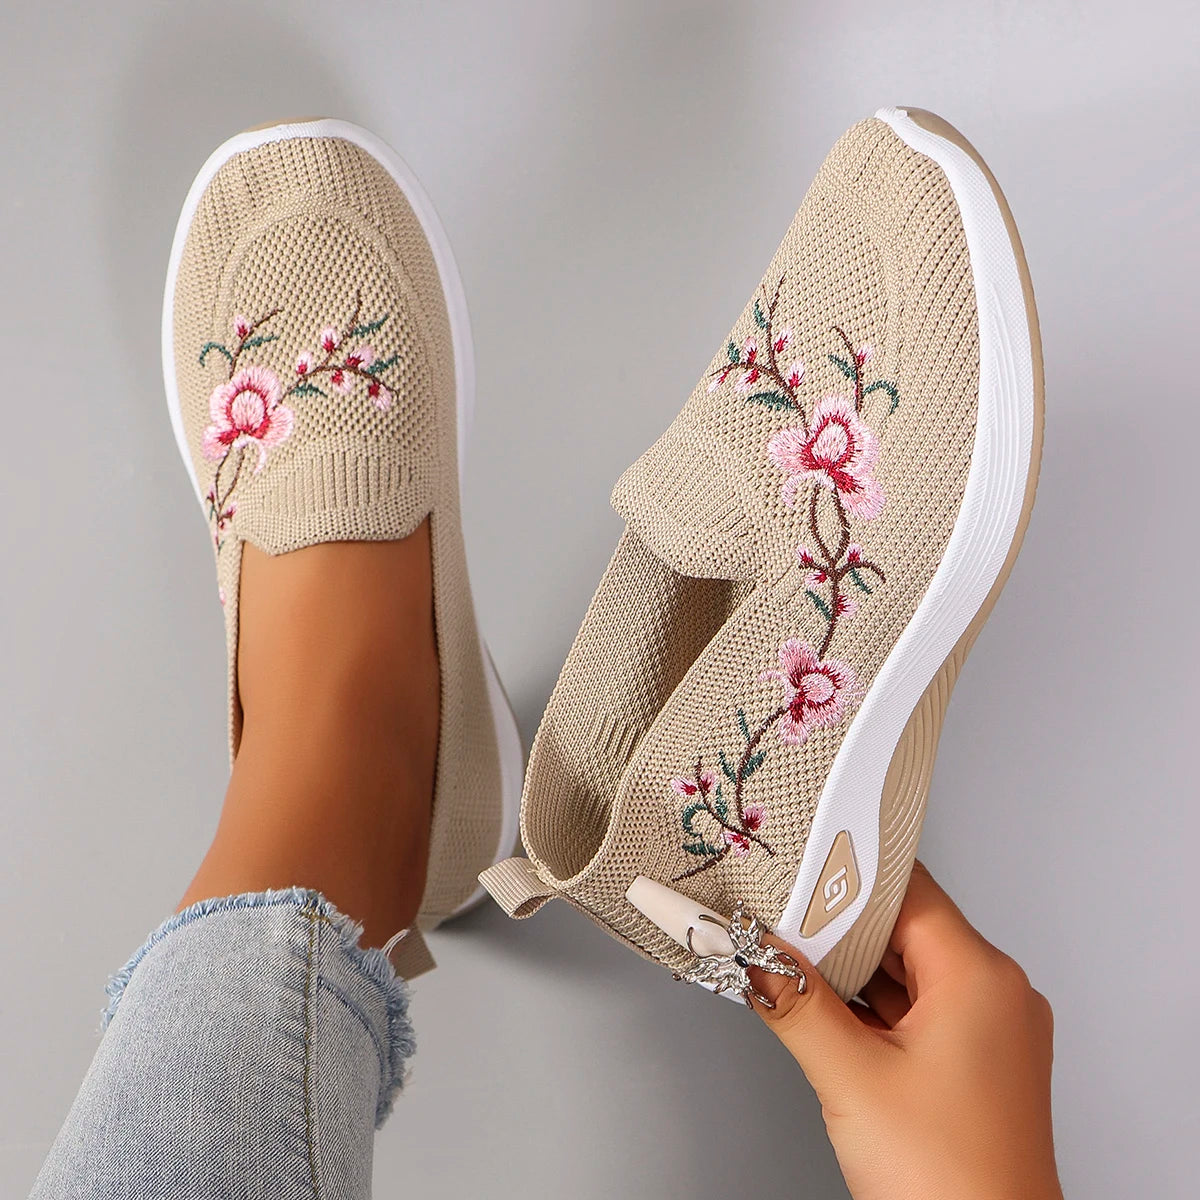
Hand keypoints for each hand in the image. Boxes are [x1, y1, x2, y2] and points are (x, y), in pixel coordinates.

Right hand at [754, 862, 1061, 1199]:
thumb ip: (796, 1006)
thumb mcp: (851, 1080)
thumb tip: (756, 958)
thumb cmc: (952, 1184)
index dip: (846, 878)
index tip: (795, 869)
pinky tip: (827, 1011)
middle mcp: (997, 994)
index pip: (906, 891)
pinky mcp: (978, 1062)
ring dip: (852, 971)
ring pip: (909, 970)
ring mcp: (991, 1030)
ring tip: (793, 967)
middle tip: (778, 921)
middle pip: (905, 928)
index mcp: (981, 978)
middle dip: (839, 929)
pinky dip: (873, 1006)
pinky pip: (919, 1008)